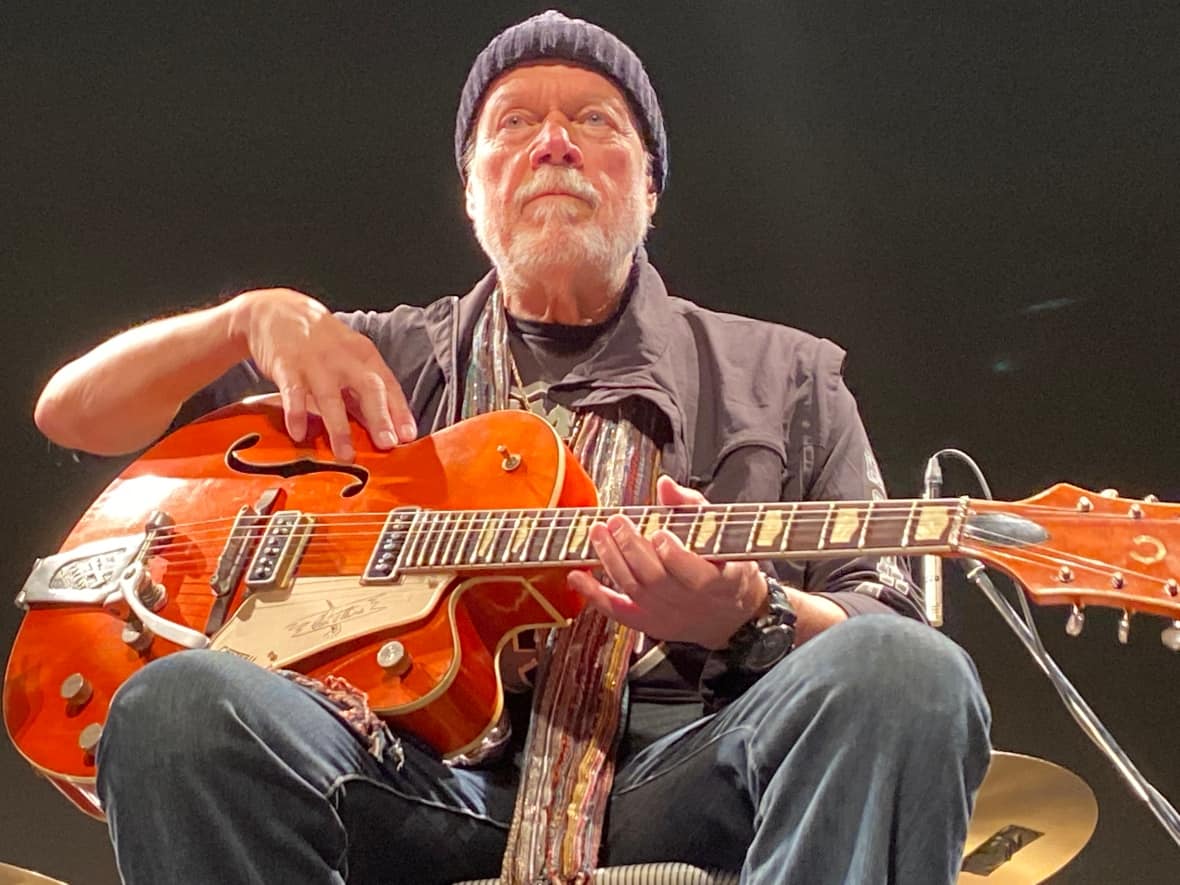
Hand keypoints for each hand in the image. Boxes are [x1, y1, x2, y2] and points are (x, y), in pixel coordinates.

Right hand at [230, 288, 415, 460]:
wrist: (276, 311)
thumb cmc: (320, 342)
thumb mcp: (348, 359)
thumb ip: (364, 392)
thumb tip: (385, 427)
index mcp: (364, 355)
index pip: (388, 384)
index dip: (400, 410)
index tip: (409, 436)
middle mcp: (344, 357)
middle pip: (367, 387)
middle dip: (379, 417)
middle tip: (387, 444)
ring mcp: (315, 362)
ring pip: (331, 397)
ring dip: (339, 427)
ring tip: (345, 455)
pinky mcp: (287, 366)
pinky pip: (293, 393)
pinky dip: (296, 413)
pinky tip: (299, 434)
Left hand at [567, 476, 767, 647]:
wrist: (728, 616)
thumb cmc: (726, 566)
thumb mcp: (721, 533)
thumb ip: (691, 506)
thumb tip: (665, 485)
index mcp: (721, 581)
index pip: (697, 574)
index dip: (676, 556)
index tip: (660, 533)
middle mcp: (691, 603)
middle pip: (656, 580)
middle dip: (632, 548)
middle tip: (618, 522)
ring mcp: (667, 615)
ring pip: (633, 589)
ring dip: (611, 559)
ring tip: (598, 532)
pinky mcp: (647, 623)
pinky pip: (616, 610)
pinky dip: (594, 594)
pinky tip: (577, 575)